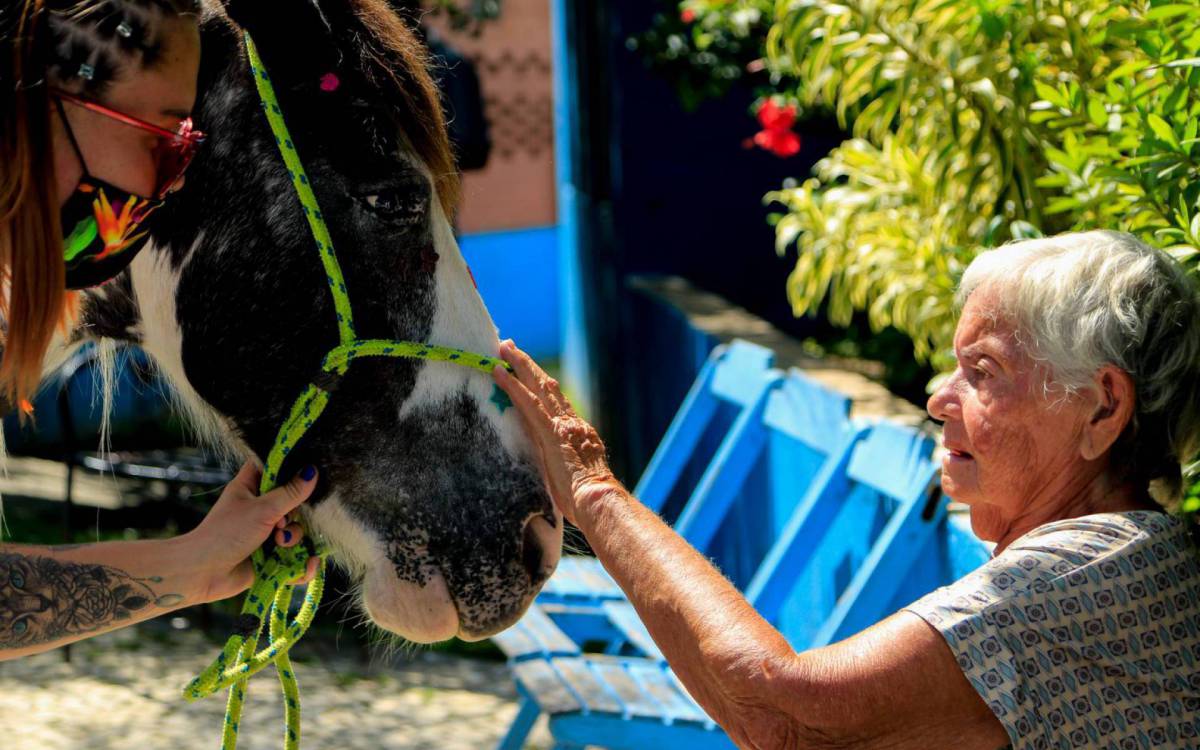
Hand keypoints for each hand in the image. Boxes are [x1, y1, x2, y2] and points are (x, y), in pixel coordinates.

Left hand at [181, 462, 320, 602]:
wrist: (203, 573)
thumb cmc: (225, 534)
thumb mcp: (262, 509)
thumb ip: (290, 493)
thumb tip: (312, 472)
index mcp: (251, 487)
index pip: (273, 467)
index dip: (290, 468)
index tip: (306, 474)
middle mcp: (260, 507)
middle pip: (293, 502)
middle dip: (295, 515)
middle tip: (282, 522)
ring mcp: (266, 532)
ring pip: (297, 529)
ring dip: (295, 539)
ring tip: (280, 544)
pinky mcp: (271, 556)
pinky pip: (296, 555)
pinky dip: (302, 562)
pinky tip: (305, 565)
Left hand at [493, 340, 620, 524]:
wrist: (598, 500)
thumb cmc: (587, 501)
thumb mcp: (576, 477)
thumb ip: (565, 465)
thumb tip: (554, 467)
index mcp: (578, 432)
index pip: (556, 403)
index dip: (542, 384)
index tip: (530, 371)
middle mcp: (571, 422)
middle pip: (547, 386)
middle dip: (528, 365)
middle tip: (511, 347)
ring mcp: (560, 425)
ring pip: (537, 386)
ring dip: (519, 365)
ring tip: (504, 348)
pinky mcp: (549, 431)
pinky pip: (527, 402)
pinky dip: (512, 386)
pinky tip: (499, 372)